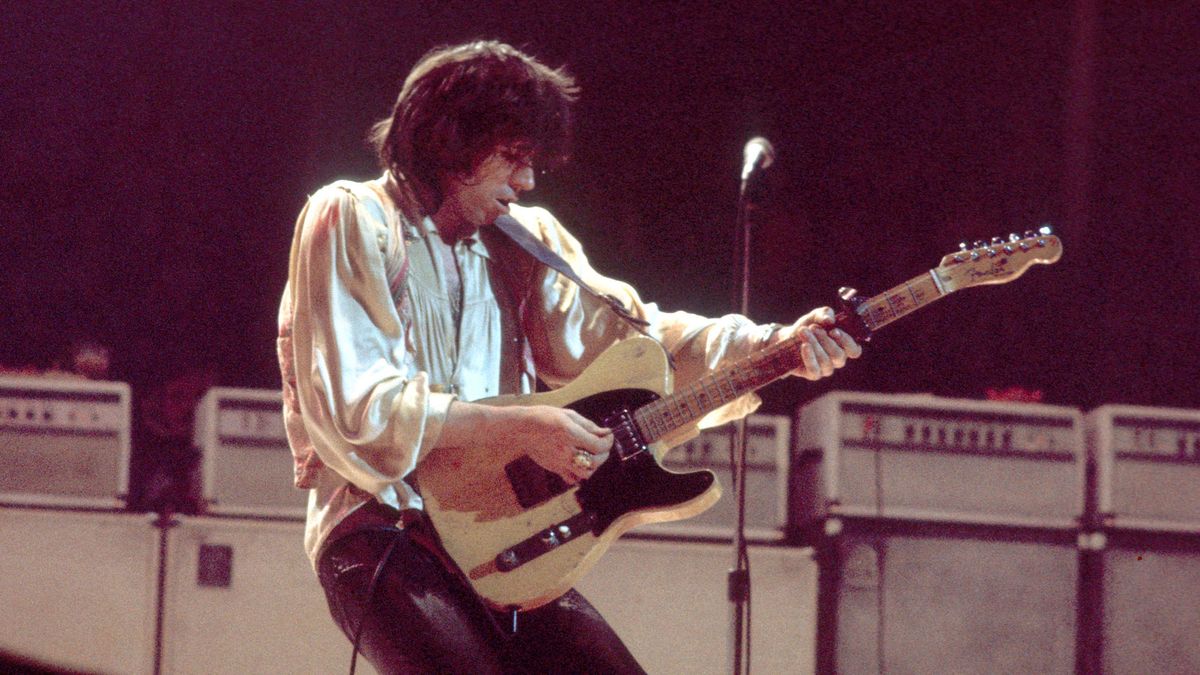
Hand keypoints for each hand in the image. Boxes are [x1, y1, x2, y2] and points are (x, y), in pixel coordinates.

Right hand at [496, 405, 612, 483]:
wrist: (522, 428)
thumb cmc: (544, 417)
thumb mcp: (568, 414)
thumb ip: (588, 425)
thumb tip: (605, 432)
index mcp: (570, 434)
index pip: (598, 445)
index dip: (608, 442)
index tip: (609, 436)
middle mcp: (566, 450)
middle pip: (595, 462)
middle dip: (604, 454)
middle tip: (603, 445)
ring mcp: (559, 462)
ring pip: (585, 473)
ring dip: (594, 466)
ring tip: (593, 455)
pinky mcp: (554, 468)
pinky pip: (572, 478)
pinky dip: (579, 474)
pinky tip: (579, 463)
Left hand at [773, 307, 862, 380]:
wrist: (788, 337)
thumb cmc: (808, 327)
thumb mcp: (817, 315)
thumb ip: (825, 314)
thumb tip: (829, 320)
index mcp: (844, 346)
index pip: (854, 351)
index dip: (846, 342)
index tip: (834, 331)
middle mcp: (838, 360)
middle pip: (839, 355)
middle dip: (825, 340)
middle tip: (813, 327)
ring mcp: (826, 369)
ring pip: (826, 361)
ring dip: (814, 344)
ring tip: (803, 332)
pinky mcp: (813, 374)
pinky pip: (814, 370)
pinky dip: (810, 357)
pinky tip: (804, 345)